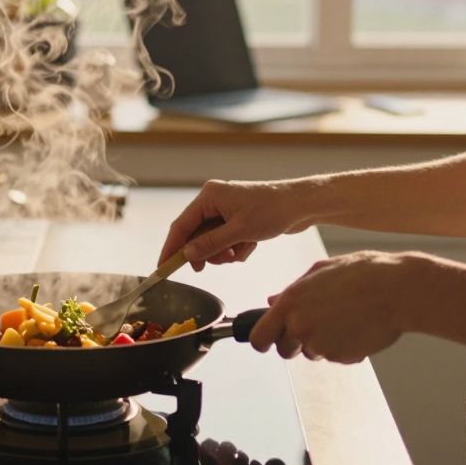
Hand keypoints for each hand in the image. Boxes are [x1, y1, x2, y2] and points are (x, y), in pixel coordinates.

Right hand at [160, 179, 317, 270]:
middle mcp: (215, 200)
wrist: (302, 204)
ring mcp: (227, 209)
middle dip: (205, 252)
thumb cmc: (273, 211)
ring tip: (237, 253)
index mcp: (209, 196)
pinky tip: (250, 246)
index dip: (171, 248)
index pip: (181, 225)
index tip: (162, 268)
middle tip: (206, 268)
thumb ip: (210, 244)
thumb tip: (186, 255)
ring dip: (222, 252)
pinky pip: (227, 239)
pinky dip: (236, 248)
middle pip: (196, 234)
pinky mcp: (239, 218)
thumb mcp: (239, 231)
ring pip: (212, 240)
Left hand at [247, 250, 427, 363]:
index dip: (262, 341)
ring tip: (343, 319)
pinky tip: (357, 327)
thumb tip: (271, 302)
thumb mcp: (319, 271)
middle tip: (316, 326)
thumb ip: (292, 290)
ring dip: (322, 343)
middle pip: (284, 351)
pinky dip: (343, 348)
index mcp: (290, 303)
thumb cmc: (362, 274)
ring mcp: (321, 344)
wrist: (397, 290)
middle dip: (295, 343)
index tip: (267, 341)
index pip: (259, 337)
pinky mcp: (341, 357)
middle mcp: (300, 326)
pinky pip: (335, 357)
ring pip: (312, 353)